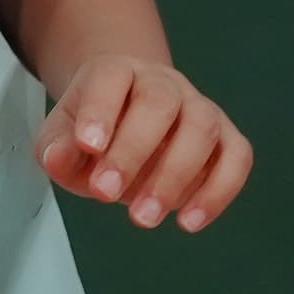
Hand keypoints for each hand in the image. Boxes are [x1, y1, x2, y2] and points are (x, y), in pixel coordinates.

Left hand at [35, 53, 252, 231]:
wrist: (128, 120)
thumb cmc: (93, 130)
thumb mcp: (61, 137)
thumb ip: (56, 147)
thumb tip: (57, 159)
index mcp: (115, 71)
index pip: (110, 77)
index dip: (100, 109)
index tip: (87, 146)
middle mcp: (162, 82)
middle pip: (159, 102)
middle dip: (133, 150)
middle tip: (105, 193)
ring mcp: (199, 107)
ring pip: (202, 128)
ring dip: (175, 177)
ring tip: (143, 217)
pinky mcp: (227, 137)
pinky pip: (237, 157)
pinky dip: (218, 191)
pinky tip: (188, 222)